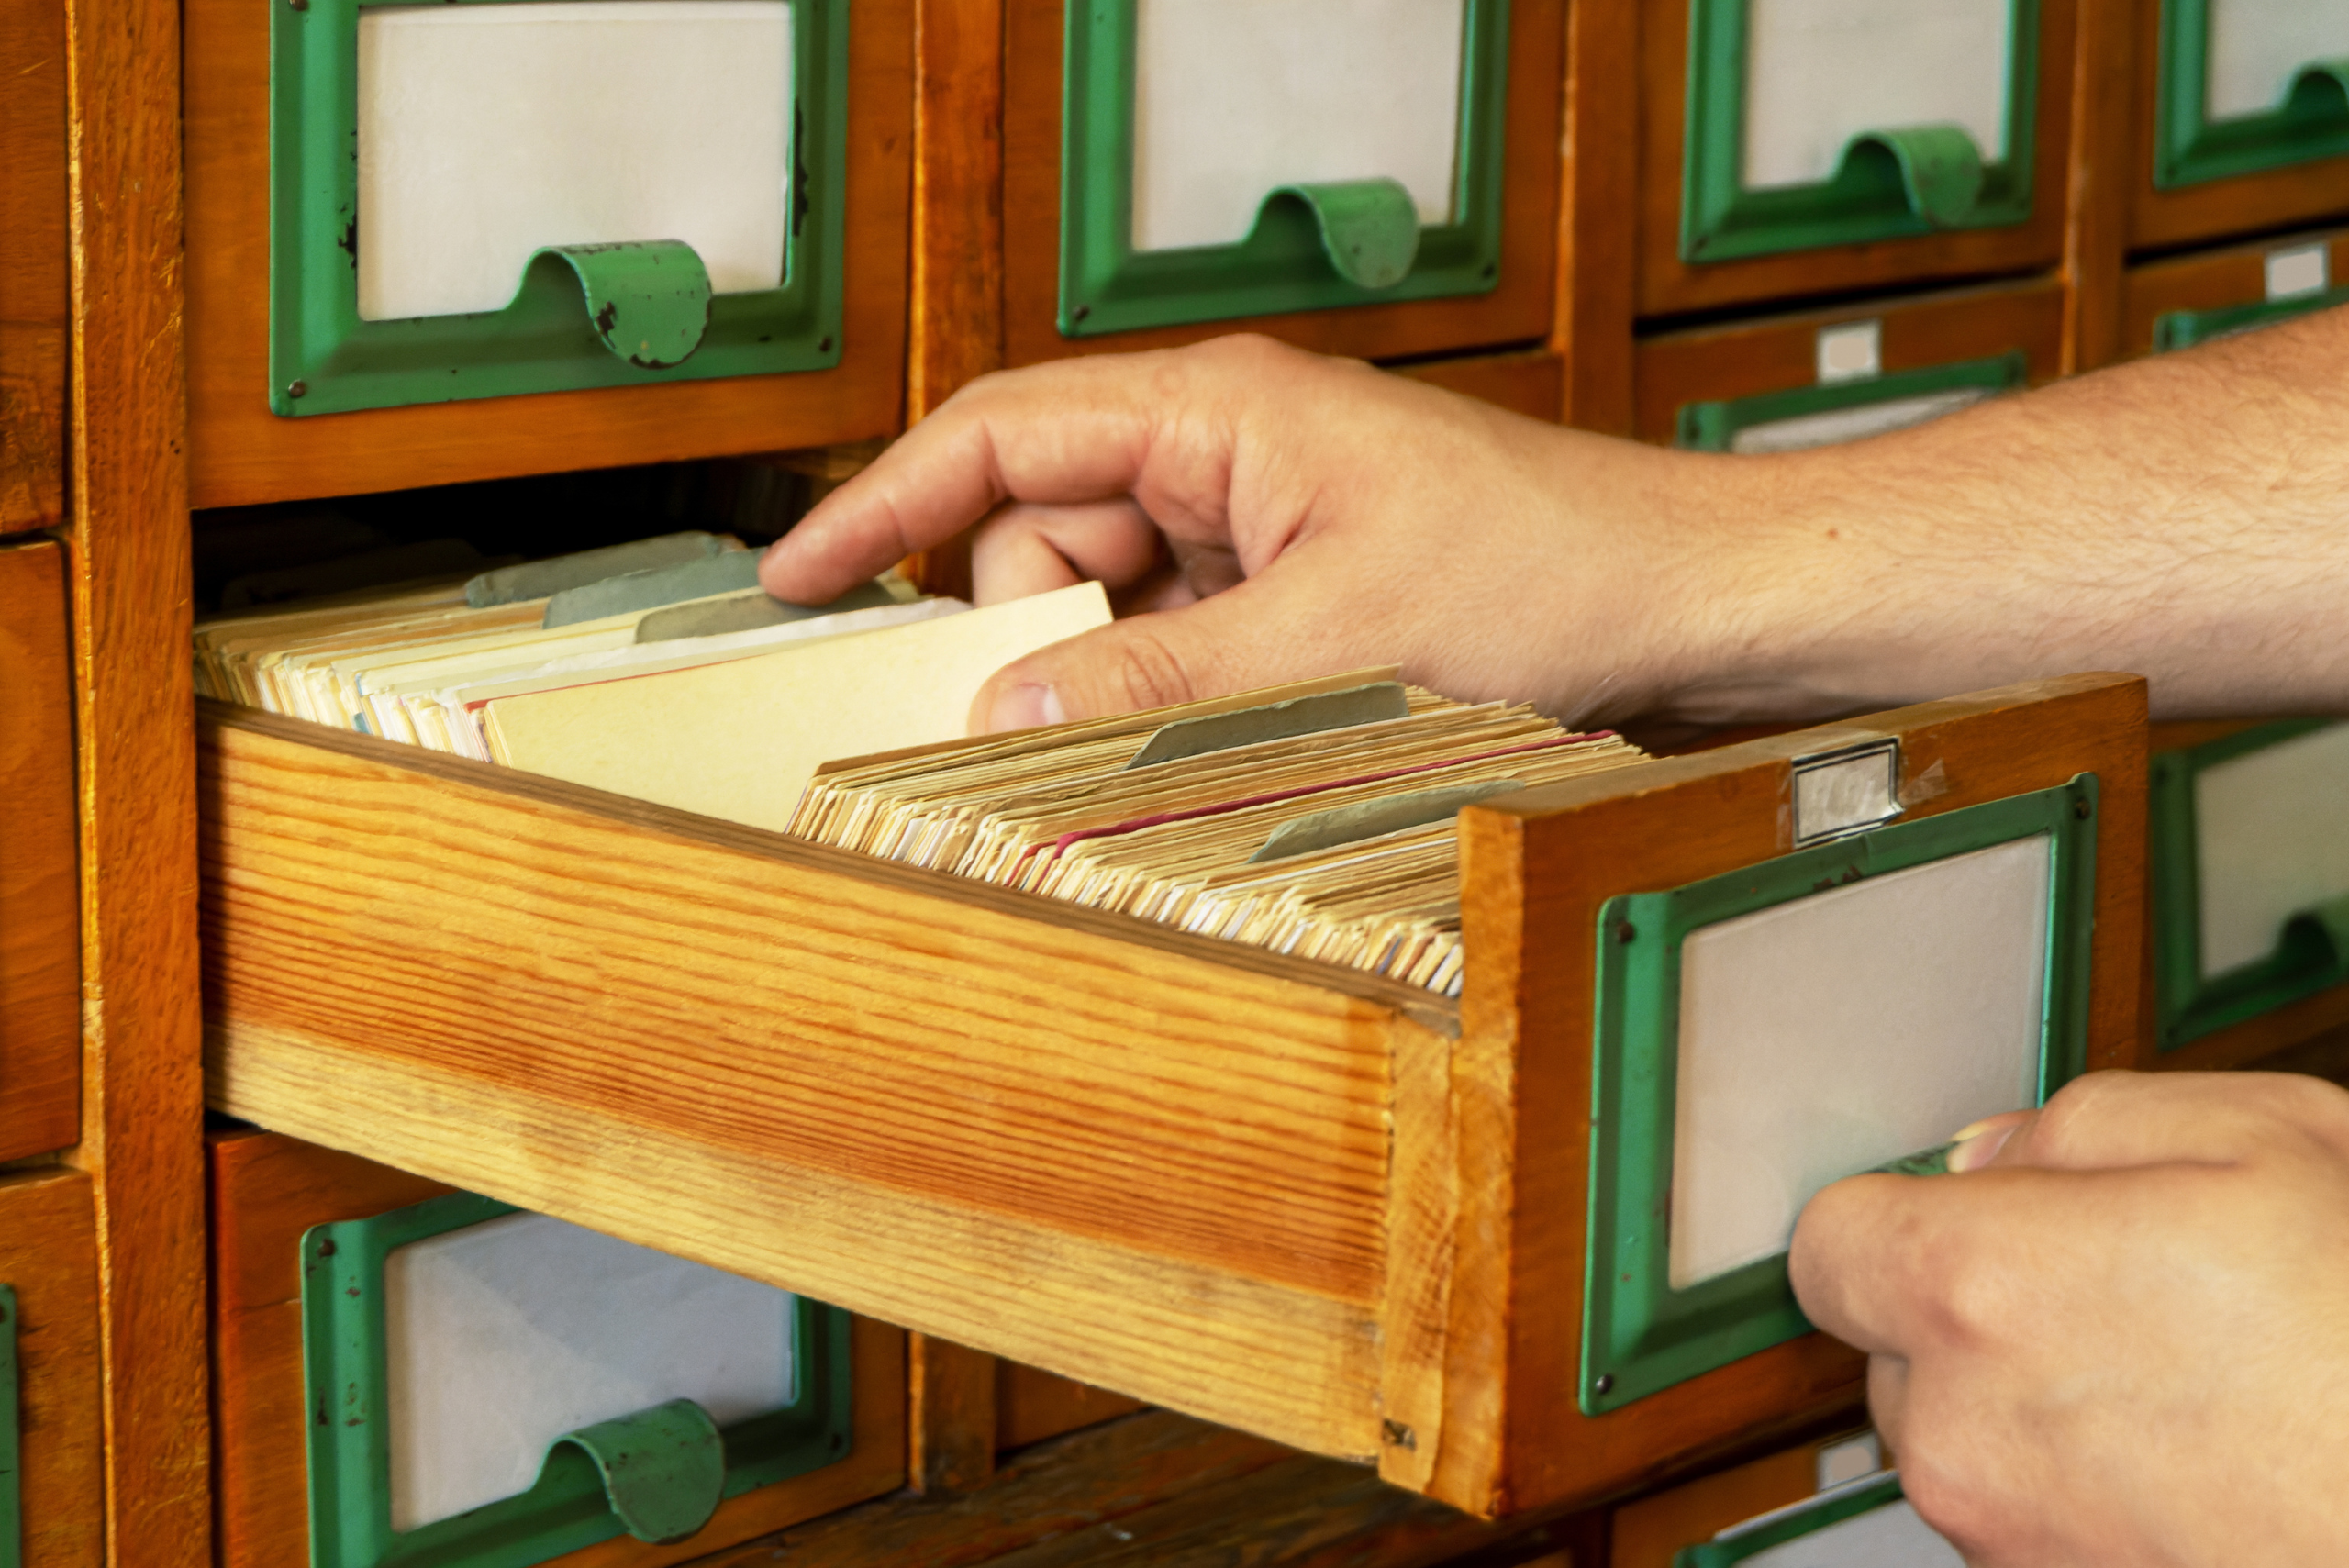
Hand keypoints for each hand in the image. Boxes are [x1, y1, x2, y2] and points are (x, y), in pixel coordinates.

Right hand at [760, 335, 1780, 732]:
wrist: (1684, 603)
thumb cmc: (1550, 569)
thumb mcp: (1338, 641)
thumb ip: (1157, 684)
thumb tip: (1001, 714)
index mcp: (1216, 415)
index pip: (1001, 437)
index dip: (885, 504)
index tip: (796, 573)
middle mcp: (1224, 460)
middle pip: (1045, 542)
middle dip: (1031, 638)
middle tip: (1047, 731)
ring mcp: (1259, 532)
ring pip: (1113, 614)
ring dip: (1122, 688)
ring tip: (1221, 732)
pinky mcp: (1297, 597)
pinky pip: (1184, 651)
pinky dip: (1179, 707)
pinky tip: (1240, 745)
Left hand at [1791, 1070, 2348, 1565]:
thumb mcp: (2269, 1140)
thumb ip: (2089, 1122)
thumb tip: (2005, 1152)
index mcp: (1979, 1287)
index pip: (1831, 1242)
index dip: (1905, 1214)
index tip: (1976, 1210)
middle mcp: (1961, 1429)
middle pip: (1896, 1345)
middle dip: (1979, 1306)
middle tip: (2128, 1289)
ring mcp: (2008, 1540)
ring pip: (1965, 1438)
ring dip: (2038, 1401)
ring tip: (2198, 1383)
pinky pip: (2028, 1517)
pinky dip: (2087, 1487)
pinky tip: (2208, 1461)